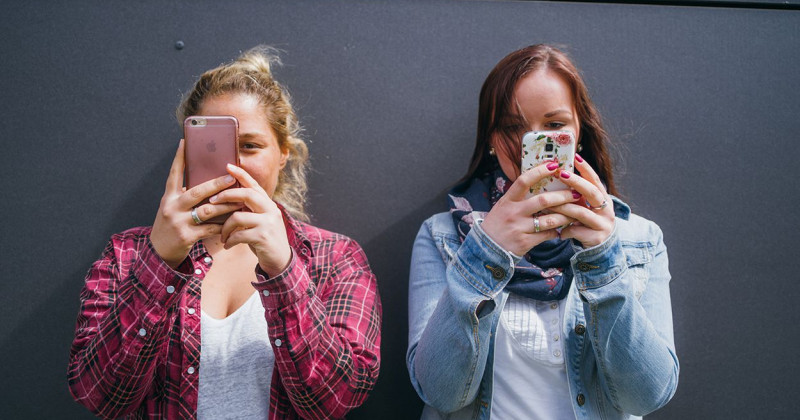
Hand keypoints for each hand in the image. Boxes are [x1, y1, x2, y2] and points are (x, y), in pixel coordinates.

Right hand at [150, 140, 243, 267]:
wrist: (157, 253)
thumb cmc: (170, 226)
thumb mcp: (173, 209)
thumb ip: (186, 197)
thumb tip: (209, 184)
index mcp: (169, 197)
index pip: (174, 174)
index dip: (179, 158)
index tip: (184, 141)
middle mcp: (172, 207)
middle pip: (197, 192)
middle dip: (215, 184)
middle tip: (231, 177)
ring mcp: (179, 222)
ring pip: (207, 210)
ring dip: (226, 206)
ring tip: (240, 201)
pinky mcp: (186, 237)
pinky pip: (210, 229)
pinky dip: (223, 226)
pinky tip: (233, 222)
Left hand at [213, 164, 291, 276]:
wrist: (280, 261)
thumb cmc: (264, 240)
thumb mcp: (259, 222)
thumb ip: (249, 210)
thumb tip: (227, 200)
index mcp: (269, 205)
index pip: (254, 185)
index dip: (241, 174)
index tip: (228, 165)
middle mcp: (271, 210)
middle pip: (247, 194)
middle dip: (227, 195)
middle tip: (212, 200)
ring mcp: (268, 223)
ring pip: (238, 216)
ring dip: (225, 227)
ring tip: (222, 235)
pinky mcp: (263, 237)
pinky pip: (239, 234)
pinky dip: (230, 240)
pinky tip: (227, 245)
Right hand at [481, 162, 580, 255]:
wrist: (487, 249)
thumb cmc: (498, 224)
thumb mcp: (503, 206)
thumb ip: (518, 196)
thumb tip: (538, 181)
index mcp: (508, 201)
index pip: (523, 181)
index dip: (540, 171)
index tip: (554, 165)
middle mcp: (513, 213)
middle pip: (543, 200)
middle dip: (563, 196)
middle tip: (577, 192)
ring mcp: (520, 228)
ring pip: (550, 220)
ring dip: (566, 215)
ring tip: (576, 212)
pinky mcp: (525, 242)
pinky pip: (547, 235)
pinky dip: (557, 231)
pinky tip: (562, 229)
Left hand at [548, 154, 614, 247]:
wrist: (599, 248)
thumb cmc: (586, 223)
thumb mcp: (585, 207)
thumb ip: (575, 196)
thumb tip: (555, 178)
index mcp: (604, 198)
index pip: (595, 180)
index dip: (586, 168)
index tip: (575, 156)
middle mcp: (606, 209)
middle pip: (591, 192)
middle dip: (575, 182)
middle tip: (561, 173)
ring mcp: (603, 223)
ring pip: (580, 212)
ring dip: (563, 208)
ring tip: (547, 205)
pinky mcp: (596, 238)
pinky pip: (576, 231)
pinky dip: (565, 230)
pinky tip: (557, 232)